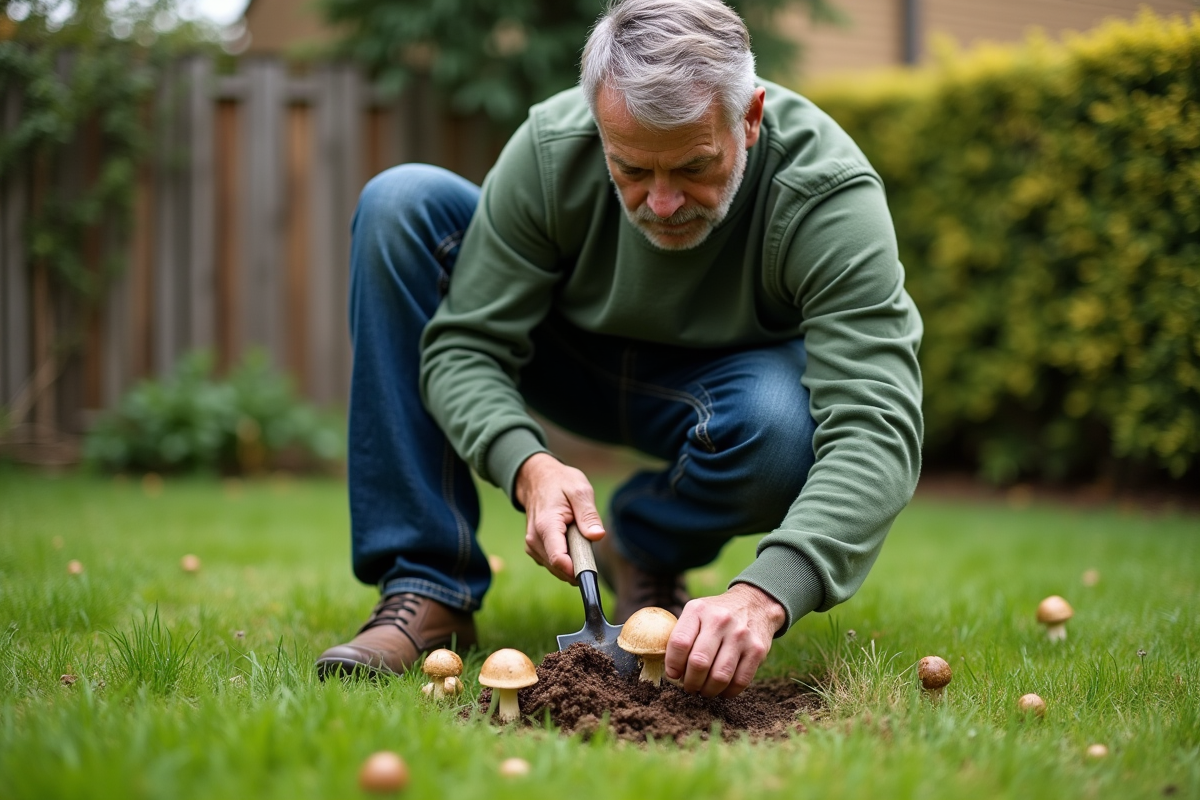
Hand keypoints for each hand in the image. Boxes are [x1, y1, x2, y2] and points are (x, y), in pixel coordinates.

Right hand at [514, 453, 604, 583]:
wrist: (536, 479)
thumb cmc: (559, 483)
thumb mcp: (579, 490)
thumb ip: (588, 514)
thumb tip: (597, 535)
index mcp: (546, 525)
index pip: (558, 559)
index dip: (576, 571)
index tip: (593, 574)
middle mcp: (534, 539)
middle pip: (559, 568)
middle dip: (578, 565)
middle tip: (589, 547)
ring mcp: (532, 546)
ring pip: (556, 568)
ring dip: (572, 561)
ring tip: (577, 537)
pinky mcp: (535, 549)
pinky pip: (553, 563)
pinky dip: (565, 559)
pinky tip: (569, 542)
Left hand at [664, 583, 786, 697]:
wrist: (755, 603)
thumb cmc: (716, 615)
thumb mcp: (696, 613)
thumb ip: (682, 635)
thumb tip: (668, 670)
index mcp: (698, 610)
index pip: (679, 643)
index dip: (672, 665)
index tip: (673, 675)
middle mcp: (720, 620)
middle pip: (699, 663)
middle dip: (690, 683)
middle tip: (689, 687)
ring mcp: (741, 635)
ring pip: (719, 677)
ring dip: (708, 691)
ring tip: (704, 690)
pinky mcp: (757, 650)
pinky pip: (740, 681)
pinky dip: (728, 692)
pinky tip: (722, 690)